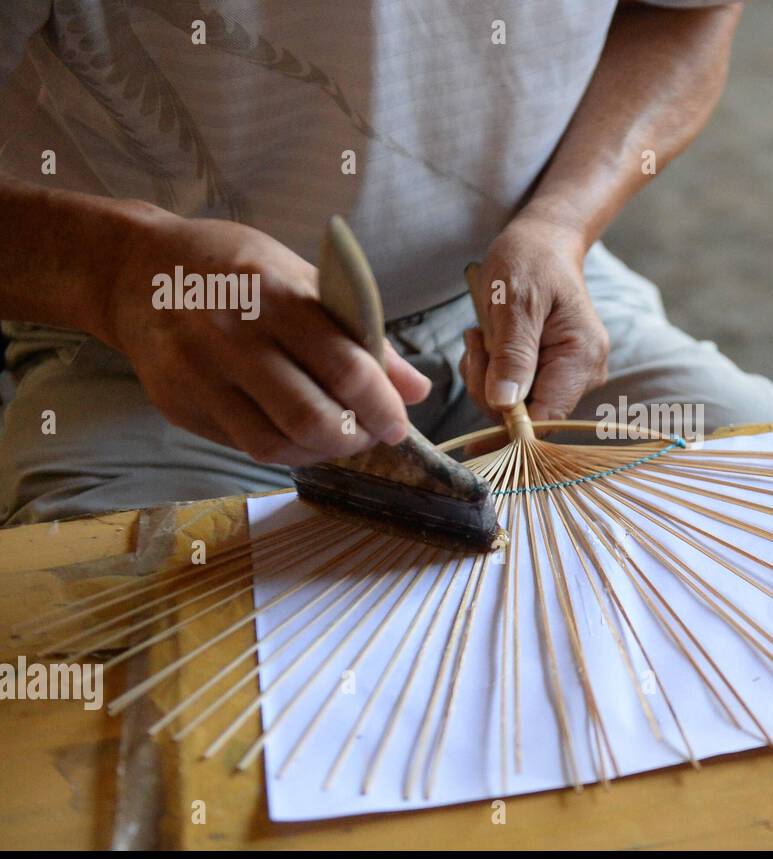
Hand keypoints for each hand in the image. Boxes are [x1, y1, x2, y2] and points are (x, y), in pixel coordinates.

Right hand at [101, 212, 430, 465]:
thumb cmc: (235, 269)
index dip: (382, 406)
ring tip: (340, 438)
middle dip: (354, 437)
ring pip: (275, 444)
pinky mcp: (177, 405)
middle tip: (371, 434)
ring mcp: (197, 374)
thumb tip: (417, 391)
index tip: (399, 424)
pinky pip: (244, 445)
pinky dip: (285, 450)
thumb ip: (361, 335)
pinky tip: (301, 437)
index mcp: (272, 293)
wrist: (134, 271)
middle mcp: (230, 336)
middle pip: (310, 416)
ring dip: (321, 452)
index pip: (344, 366)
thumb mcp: (301, 278)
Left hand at [460, 216, 608, 422]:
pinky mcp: (553, 374)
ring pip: (516, 407)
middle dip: (489, 389)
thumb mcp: (514, 301)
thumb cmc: (530, 261)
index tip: (477, 389)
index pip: (546, 417)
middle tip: (475, 344)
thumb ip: (512, 354)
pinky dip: (492, 375)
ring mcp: (570, 376)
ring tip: (481, 337)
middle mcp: (584, 374)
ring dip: (486, 379)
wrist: (543, 244)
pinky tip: (489, 345)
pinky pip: (515, 393)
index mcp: (581, 358)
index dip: (508, 423)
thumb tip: (505, 403)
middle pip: (528, 416)